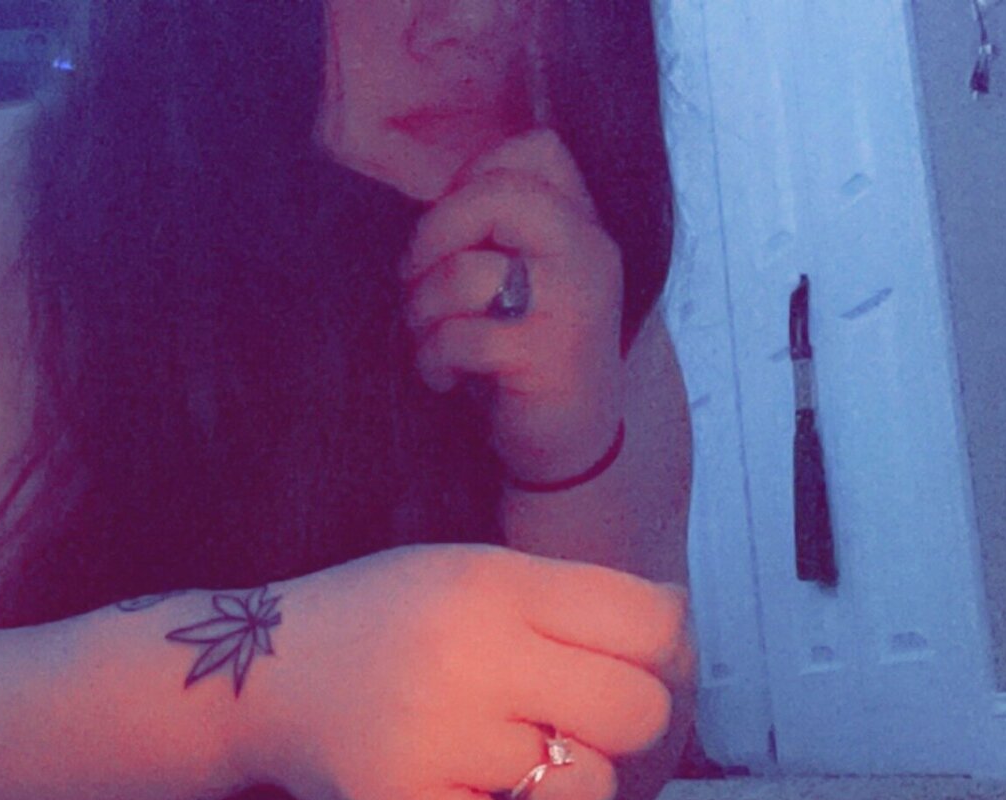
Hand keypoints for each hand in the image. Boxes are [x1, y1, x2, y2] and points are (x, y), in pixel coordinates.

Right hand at [238, 544, 692, 799]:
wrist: (255, 677)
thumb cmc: (378, 622)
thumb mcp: (463, 572)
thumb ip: (561, 600)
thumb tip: (679, 647)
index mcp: (492, 585)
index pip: (653, 622)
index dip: (663, 654)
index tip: (630, 669)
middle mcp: (470, 654)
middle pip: (639, 712)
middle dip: (630, 730)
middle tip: (582, 727)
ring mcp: (439, 736)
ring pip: (590, 787)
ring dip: (572, 784)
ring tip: (521, 761)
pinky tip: (473, 789)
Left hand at [401, 129, 627, 484]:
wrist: (571, 444)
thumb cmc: (526, 351)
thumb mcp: (524, 275)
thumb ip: (497, 226)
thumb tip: (426, 193)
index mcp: (583, 223)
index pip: (534, 148)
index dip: (471, 179)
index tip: (453, 233)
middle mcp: (589, 252)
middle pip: (493, 193)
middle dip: (431, 237)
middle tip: (417, 280)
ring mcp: (573, 303)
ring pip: (463, 272)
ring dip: (421, 310)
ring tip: (430, 335)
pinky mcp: (545, 356)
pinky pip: (458, 335)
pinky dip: (432, 359)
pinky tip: (443, 377)